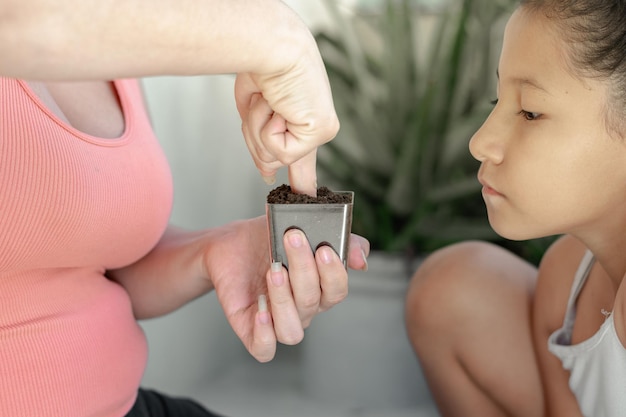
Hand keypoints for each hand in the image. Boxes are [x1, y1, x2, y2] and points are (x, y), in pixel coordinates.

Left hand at [203, 216, 368, 361]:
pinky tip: (260, 307)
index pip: (337, 290)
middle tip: (291, 239)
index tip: (322, 248)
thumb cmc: (269, 237)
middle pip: (313, 301)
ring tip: (273, 272)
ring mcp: (280, 321)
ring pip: (293, 330)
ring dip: (284, 301)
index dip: (333, 273)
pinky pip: (265, 349)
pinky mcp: (253, 331)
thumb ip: (336, 234)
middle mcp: (304, 308)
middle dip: (303, 270)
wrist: (231, 243)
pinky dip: (264, 333)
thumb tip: (362, 258)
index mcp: (320, 287)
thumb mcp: (302, 224)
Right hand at [234, 42, 338, 195]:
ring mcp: (320, 130)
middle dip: (255, 136)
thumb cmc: (260, 68)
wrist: (269, 46)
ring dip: (258, 127)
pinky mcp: (320, 131)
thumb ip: (261, 147)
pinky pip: (280, 151)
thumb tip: (267, 175)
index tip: (306, 197)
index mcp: (299, 119)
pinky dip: (267, 128)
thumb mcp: (253, 115)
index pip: (302, 158)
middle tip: (263, 103)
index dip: (302, 180)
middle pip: (272, 160)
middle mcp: (312, 126)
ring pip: (273, 157)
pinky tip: (278, 106)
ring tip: (270, 100)